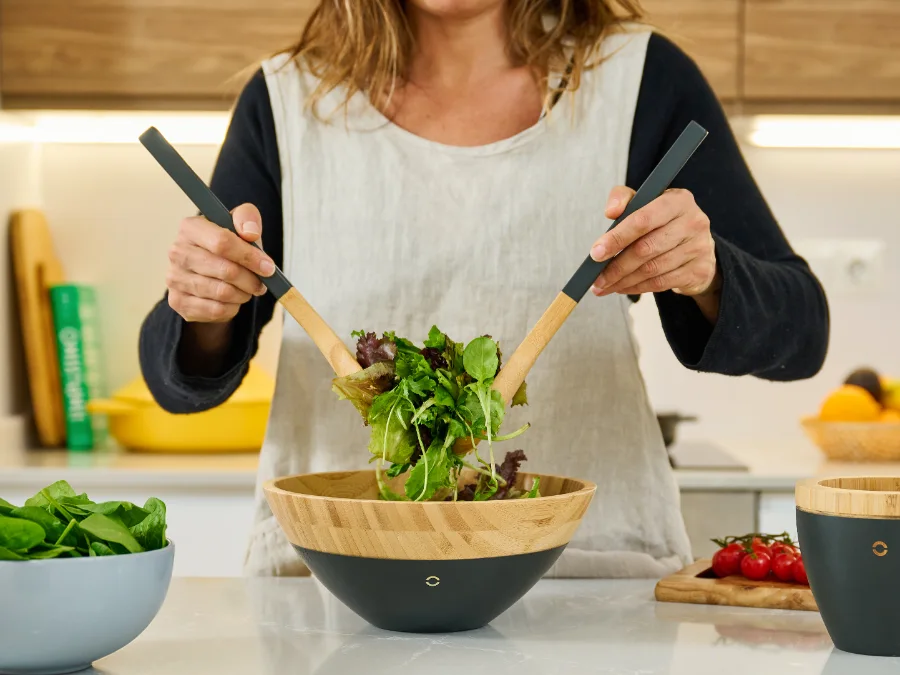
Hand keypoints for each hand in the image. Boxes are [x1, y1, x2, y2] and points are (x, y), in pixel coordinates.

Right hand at [166, 203, 273, 323]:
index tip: (268, 267)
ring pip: (223, 293)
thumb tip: (250, 233)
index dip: (249, 257)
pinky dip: (232, 307)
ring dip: (243, 294)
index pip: (222, 242)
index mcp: (191, 227)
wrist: (209, 271)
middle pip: (226, 271)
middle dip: (251, 279)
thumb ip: (247, 218)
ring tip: (247, 289)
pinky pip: (216, 310)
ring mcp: (174, 278)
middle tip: (261, 283)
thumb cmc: (228, 246)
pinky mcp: (178, 301)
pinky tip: (233, 300)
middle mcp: (177, 252)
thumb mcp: (240, 225)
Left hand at [590, 186, 720, 299]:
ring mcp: (698, 248)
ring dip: (623, 281)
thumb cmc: (663, 221)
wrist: (698, 244)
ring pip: (652, 269)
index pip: (642, 220)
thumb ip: (624, 199)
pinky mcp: (699, 270)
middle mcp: (693, 222)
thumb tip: (611, 211)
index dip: (617, 238)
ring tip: (604, 285)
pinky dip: (637, 287)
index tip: (596, 253)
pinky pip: (660, 283)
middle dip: (616, 266)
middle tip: (596, 277)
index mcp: (678, 200)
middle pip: (645, 249)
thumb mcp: (646, 202)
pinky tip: (622, 287)